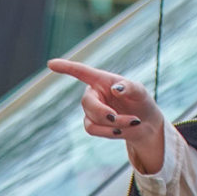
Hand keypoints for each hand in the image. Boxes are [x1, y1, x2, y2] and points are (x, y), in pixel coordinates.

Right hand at [47, 59, 166, 173]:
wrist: (145, 124)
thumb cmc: (140, 101)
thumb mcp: (140, 91)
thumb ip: (130, 87)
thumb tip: (115, 89)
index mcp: (102, 80)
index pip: (81, 72)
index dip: (66, 67)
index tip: (51, 64)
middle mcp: (93, 94)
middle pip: (87, 103)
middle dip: (105, 112)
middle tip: (120, 117)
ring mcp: (90, 110)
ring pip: (93, 119)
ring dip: (114, 123)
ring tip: (133, 121)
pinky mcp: (92, 125)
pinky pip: (93, 130)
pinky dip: (109, 131)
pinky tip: (122, 130)